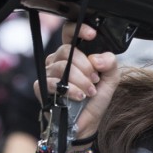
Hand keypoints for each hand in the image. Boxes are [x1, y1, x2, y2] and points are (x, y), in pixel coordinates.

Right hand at [40, 23, 120, 138]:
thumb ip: (110, 63)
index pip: (70, 33)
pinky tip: (78, 97)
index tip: (92, 35)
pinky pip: (53, 82)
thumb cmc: (95, 100)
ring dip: (80, 81)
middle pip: (66, 50)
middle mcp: (59, 61)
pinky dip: (70, 90)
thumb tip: (96, 58)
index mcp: (74, 54)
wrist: (87, 123)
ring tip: (89, 92)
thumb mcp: (110, 79)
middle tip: (94, 80)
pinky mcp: (41, 87)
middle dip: (84, 66)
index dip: (79, 29)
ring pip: (62, 66)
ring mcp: (48, 73)